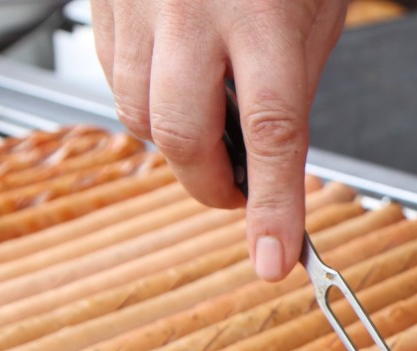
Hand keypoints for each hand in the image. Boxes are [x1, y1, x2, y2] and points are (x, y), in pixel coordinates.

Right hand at [90, 0, 347, 280]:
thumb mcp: (312, 12)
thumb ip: (292, 82)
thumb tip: (275, 158)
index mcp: (262, 15)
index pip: (272, 134)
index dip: (274, 206)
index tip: (275, 259)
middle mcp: (192, 10)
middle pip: (184, 135)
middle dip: (213, 186)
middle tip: (241, 196)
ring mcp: (138, 4)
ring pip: (139, 116)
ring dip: (179, 145)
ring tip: (215, 129)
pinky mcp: (103, 3)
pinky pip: (115, 81)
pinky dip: (147, 105)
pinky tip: (179, 88)